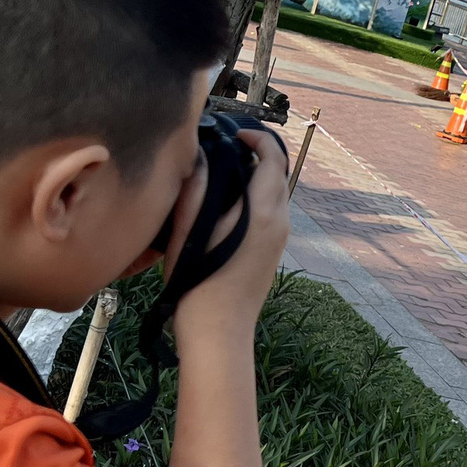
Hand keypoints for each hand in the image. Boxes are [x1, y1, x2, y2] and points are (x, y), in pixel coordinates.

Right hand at [168, 125, 291, 342]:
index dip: (258, 139)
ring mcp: (279, 239)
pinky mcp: (273, 252)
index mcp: (263, 211)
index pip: (273, 159)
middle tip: (226, 149)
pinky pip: (272, 212)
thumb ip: (196, 188)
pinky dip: (257, 197)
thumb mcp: (187, 231)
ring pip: (276, 194)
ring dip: (257, 177)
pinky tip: (229, 204)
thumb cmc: (198, 282)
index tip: (235, 134)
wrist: (219, 332)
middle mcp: (279, 221)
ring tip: (224, 173)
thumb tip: (202, 156)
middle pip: (278, 175)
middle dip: (258, 156)